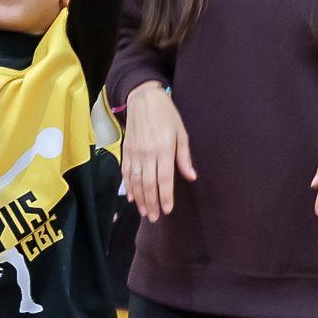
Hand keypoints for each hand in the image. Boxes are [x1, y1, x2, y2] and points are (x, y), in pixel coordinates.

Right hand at [120, 83, 194, 221]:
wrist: (143, 99)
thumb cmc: (167, 116)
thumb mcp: (181, 133)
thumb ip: (184, 157)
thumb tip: (191, 177)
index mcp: (164, 149)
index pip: (164, 179)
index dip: (165, 197)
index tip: (167, 210)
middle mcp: (147, 153)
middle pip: (148, 184)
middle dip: (151, 203)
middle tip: (154, 218)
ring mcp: (134, 153)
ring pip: (135, 181)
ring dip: (139, 199)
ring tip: (144, 212)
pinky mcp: (126, 150)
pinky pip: (126, 173)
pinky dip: (128, 186)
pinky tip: (131, 197)